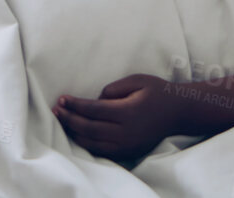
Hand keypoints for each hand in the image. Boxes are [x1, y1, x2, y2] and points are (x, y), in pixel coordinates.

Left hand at [55, 73, 175, 162]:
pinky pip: (101, 151)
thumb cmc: (156, 91)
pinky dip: (86, 144)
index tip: (62, 99)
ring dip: (74, 133)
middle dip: (69, 119)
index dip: (75, 105)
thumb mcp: (137, 80)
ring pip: (93, 144)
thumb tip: (95, 98)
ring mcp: (126, 146)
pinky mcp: (128, 153)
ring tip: (62, 122)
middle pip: (89, 128)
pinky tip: (77, 135)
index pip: (93, 110)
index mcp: (128, 112)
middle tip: (56, 110)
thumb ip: (114, 88)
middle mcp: (125, 132)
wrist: (177, 112)